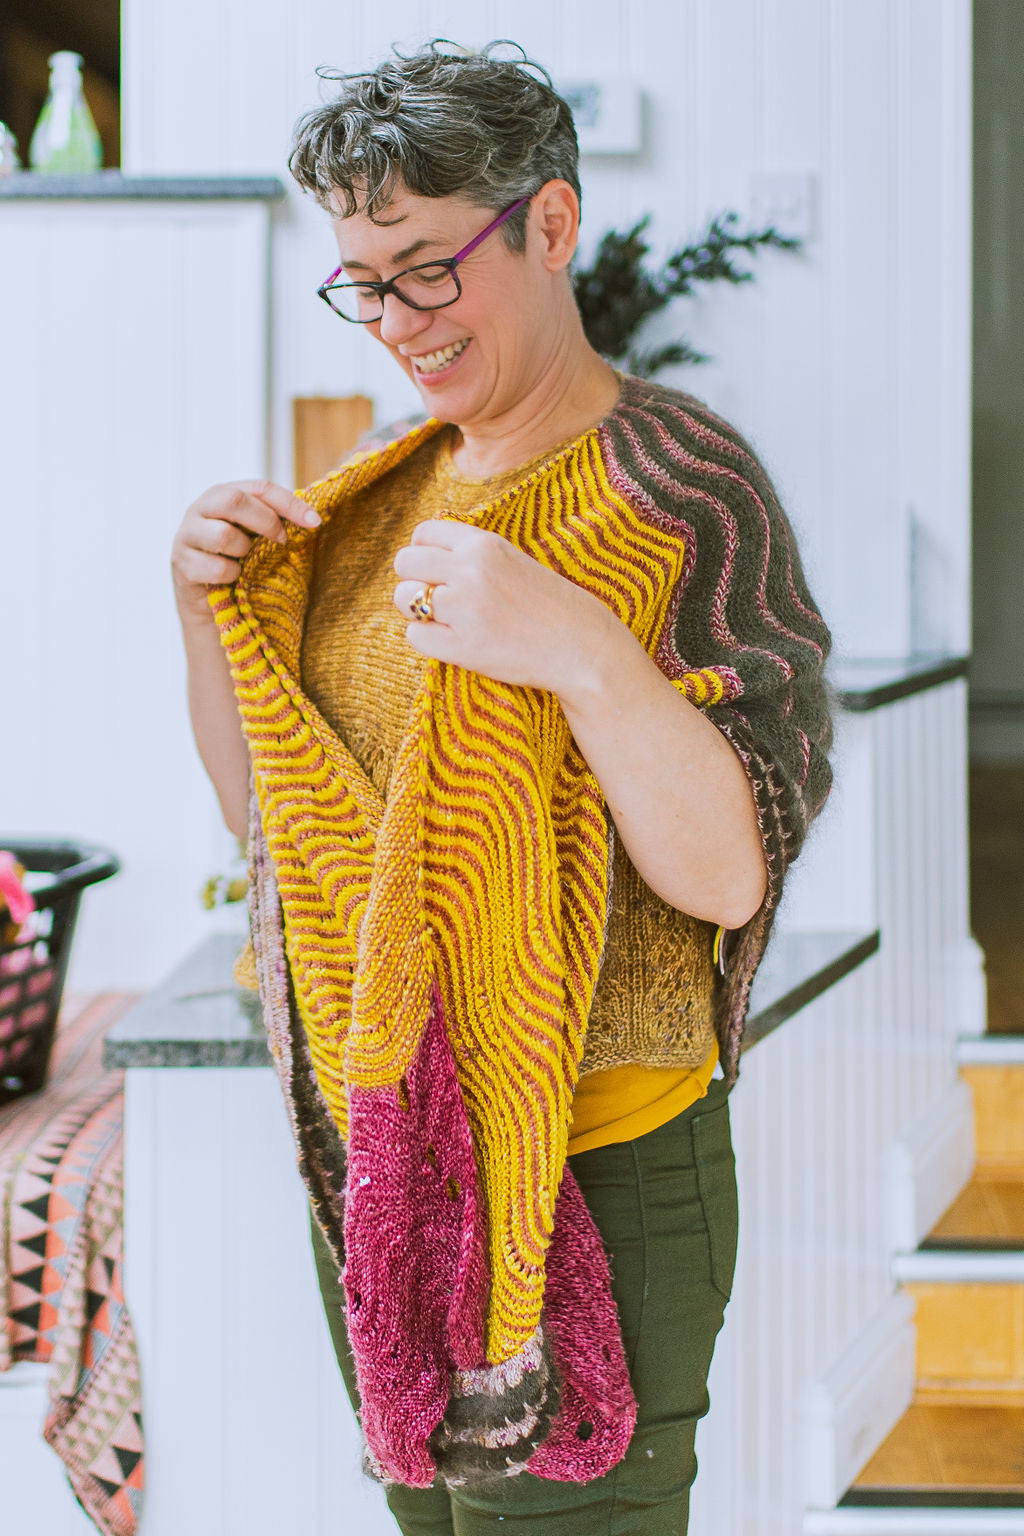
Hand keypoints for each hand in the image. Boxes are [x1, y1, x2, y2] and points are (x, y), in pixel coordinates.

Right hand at [171, 480, 321, 621]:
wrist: (210, 604)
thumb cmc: (239, 564)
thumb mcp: (257, 538)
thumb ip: (276, 522)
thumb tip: (313, 519)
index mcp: (222, 495)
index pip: (260, 488)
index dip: (290, 503)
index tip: (315, 522)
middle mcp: (200, 508)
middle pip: (234, 500)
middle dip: (266, 521)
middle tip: (282, 540)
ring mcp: (186, 535)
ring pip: (224, 535)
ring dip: (244, 552)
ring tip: (245, 562)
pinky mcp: (181, 563)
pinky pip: (217, 568)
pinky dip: (231, 576)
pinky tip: (231, 579)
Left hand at [392, 519, 619, 698]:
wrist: (583, 646)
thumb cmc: (549, 605)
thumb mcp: (512, 560)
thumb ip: (472, 553)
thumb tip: (422, 555)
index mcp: (483, 544)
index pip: (423, 534)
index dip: (422, 553)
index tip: (435, 571)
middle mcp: (470, 570)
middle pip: (404, 562)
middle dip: (413, 580)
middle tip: (434, 598)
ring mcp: (465, 609)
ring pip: (403, 598)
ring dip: (416, 610)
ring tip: (444, 620)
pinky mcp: (463, 647)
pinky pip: (414, 635)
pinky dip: (427, 639)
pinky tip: (451, 641)